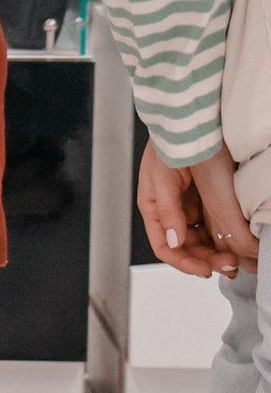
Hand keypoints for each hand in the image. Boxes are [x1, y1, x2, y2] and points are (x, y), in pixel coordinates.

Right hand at [139, 143, 257, 278]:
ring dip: (216, 252)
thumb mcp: (163, 178)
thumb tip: (173, 241)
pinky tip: (237, 246)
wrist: (189, 122)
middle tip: (228, 265)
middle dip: (205, 260)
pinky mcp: (205, 201)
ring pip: (201, 240)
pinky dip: (223, 238)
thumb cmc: (169, 145)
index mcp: (155, 209)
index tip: (203, 270)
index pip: (164, 246)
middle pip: (185, 247)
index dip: (183, 262)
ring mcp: (189, 207)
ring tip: (236, 260)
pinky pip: (213, 226)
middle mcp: (171, 212)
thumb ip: (168, 211)